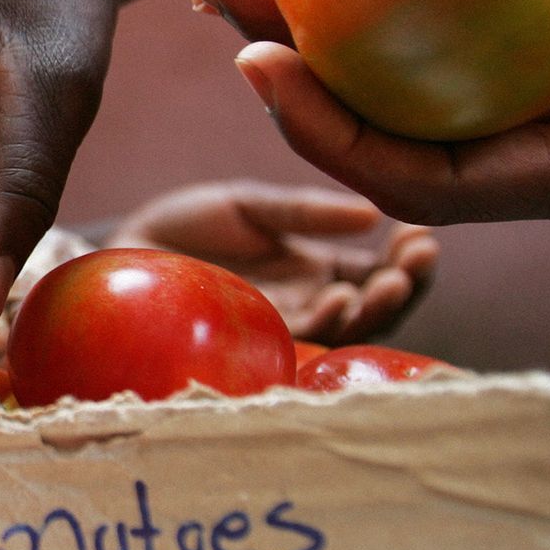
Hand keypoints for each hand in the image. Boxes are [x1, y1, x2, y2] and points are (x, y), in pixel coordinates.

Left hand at [102, 181, 438, 343]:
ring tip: (389, 280)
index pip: (376, 272)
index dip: (406, 259)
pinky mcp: (251, 344)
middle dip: (404, 286)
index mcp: (317, 270)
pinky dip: (325, 321)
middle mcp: (308, 305)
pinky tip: (338, 296)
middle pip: (373, 308)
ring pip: (344, 330)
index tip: (424, 233)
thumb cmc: (186, 228)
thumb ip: (306, 211)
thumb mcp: (251, 205)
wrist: (125, 254)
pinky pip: (299, 341)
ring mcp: (282, 327)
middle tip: (418, 261)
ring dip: (373, 307)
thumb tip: (374, 213)